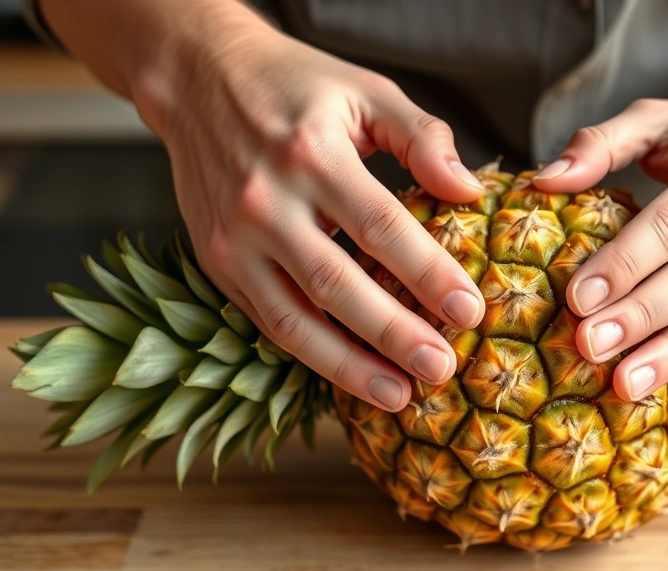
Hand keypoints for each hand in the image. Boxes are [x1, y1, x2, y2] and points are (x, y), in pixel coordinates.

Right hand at [130, 9, 486, 411]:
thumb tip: (469, 192)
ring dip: (348, 366)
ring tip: (399, 396)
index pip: (382, 227)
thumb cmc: (295, 86)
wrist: (197, 76)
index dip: (429, 275)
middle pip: (338, 285)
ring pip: (294, 319)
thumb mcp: (365, 92)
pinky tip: (349, 374)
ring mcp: (232, 238)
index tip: (470, 312)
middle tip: (442, 369)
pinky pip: (266, 320)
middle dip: (394, 335)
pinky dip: (310, 354)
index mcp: (312, 154)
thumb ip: (421, 137)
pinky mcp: (215, 262)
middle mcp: (265, 201)